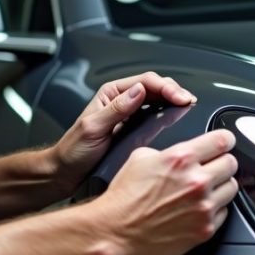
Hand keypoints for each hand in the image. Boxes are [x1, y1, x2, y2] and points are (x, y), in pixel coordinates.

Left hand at [53, 71, 196, 186]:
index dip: (165, 87)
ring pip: (157, 99)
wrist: (65, 172)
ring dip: (173, 100)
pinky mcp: (134, 129)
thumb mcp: (93, 128)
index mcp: (111, 94)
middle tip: (189, 101)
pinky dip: (168, 114)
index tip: (180, 98)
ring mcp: (129, 115)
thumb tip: (138, 91)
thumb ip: (116, 109)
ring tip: (188, 105)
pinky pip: (155, 116)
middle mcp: (121, 101)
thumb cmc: (73, 151)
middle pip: (154, 87)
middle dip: (174, 90)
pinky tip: (177, 116)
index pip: (145, 81)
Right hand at [92, 129, 238, 254]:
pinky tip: (196, 208)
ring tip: (202, 190)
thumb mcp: (141, 157)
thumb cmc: (124, 198)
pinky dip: (214, 209)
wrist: (115, 232)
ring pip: (231, 188)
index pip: (223, 140)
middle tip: (210, 168)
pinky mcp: (205, 229)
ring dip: (220, 186)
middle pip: (231, 163)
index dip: (224, 139)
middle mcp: (196, 182)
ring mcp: (203, 207)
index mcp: (181, 158)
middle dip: (221, 163)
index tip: (224, 143)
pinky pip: (223, 212)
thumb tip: (185, 151)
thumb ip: (170, 150)